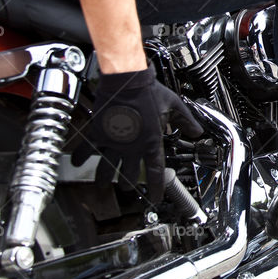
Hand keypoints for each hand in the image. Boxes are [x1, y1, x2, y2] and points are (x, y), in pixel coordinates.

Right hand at [77, 67, 203, 203]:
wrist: (127, 80)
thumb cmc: (149, 91)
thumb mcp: (174, 106)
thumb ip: (186, 121)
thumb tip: (197, 131)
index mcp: (151, 143)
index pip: (156, 172)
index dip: (156, 188)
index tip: (155, 198)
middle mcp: (132, 147)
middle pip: (129, 176)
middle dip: (128, 184)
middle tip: (127, 187)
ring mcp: (113, 142)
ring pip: (107, 169)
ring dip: (105, 179)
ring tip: (104, 184)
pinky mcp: (98, 133)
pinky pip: (87, 150)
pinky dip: (82, 158)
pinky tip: (79, 163)